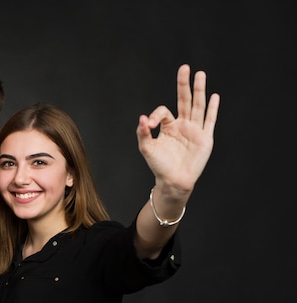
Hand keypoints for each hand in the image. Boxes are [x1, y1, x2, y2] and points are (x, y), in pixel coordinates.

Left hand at [136, 64, 219, 192]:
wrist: (173, 181)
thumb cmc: (159, 166)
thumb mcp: (147, 148)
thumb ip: (143, 133)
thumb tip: (141, 118)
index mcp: (169, 126)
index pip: (163, 111)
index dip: (155, 116)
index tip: (148, 125)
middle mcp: (183, 125)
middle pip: (184, 100)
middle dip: (184, 84)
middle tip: (184, 67)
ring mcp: (195, 130)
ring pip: (198, 106)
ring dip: (199, 90)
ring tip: (200, 74)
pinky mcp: (205, 138)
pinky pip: (209, 121)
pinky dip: (212, 109)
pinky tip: (214, 96)